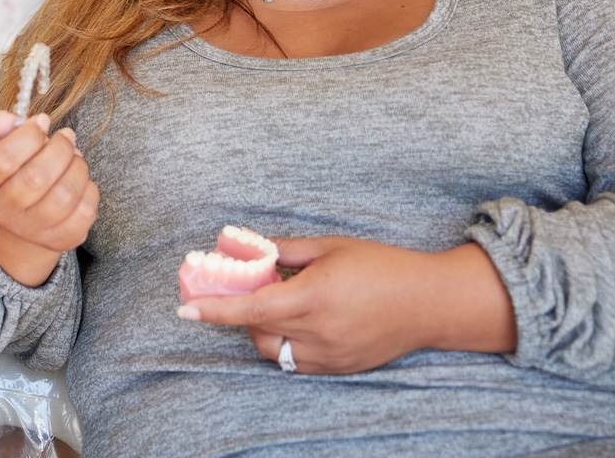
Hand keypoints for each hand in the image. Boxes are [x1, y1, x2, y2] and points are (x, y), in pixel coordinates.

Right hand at [0, 111, 98, 286]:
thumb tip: (7, 118)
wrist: (15, 221)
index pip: (3, 160)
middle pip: (36, 178)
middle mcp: (3, 210)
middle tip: (66, 136)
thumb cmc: (9, 174)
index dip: (28, 136)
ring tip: (75, 156)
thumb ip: (2, 130)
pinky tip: (81, 180)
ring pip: (63, 196)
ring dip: (77, 167)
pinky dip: (89, 189)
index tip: (41, 122)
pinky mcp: (59, 239)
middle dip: (60, 148)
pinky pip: (84, 213)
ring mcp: (31, 229)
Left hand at [178, 236, 516, 373]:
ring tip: (279, 306)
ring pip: (276, 351)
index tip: (184, 310)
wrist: (430, 302)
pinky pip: (299, 362)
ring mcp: (330, 356)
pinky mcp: (341, 368)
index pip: (250, 309)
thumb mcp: (331, 247)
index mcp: (311, 297)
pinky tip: (301, 322)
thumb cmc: (382, 266)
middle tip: (247, 291)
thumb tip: (252, 247)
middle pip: (257, 332)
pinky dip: (290, 344)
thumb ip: (286, 250)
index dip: (214, 310)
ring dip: (265, 332)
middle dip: (243, 315)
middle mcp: (317, 332)